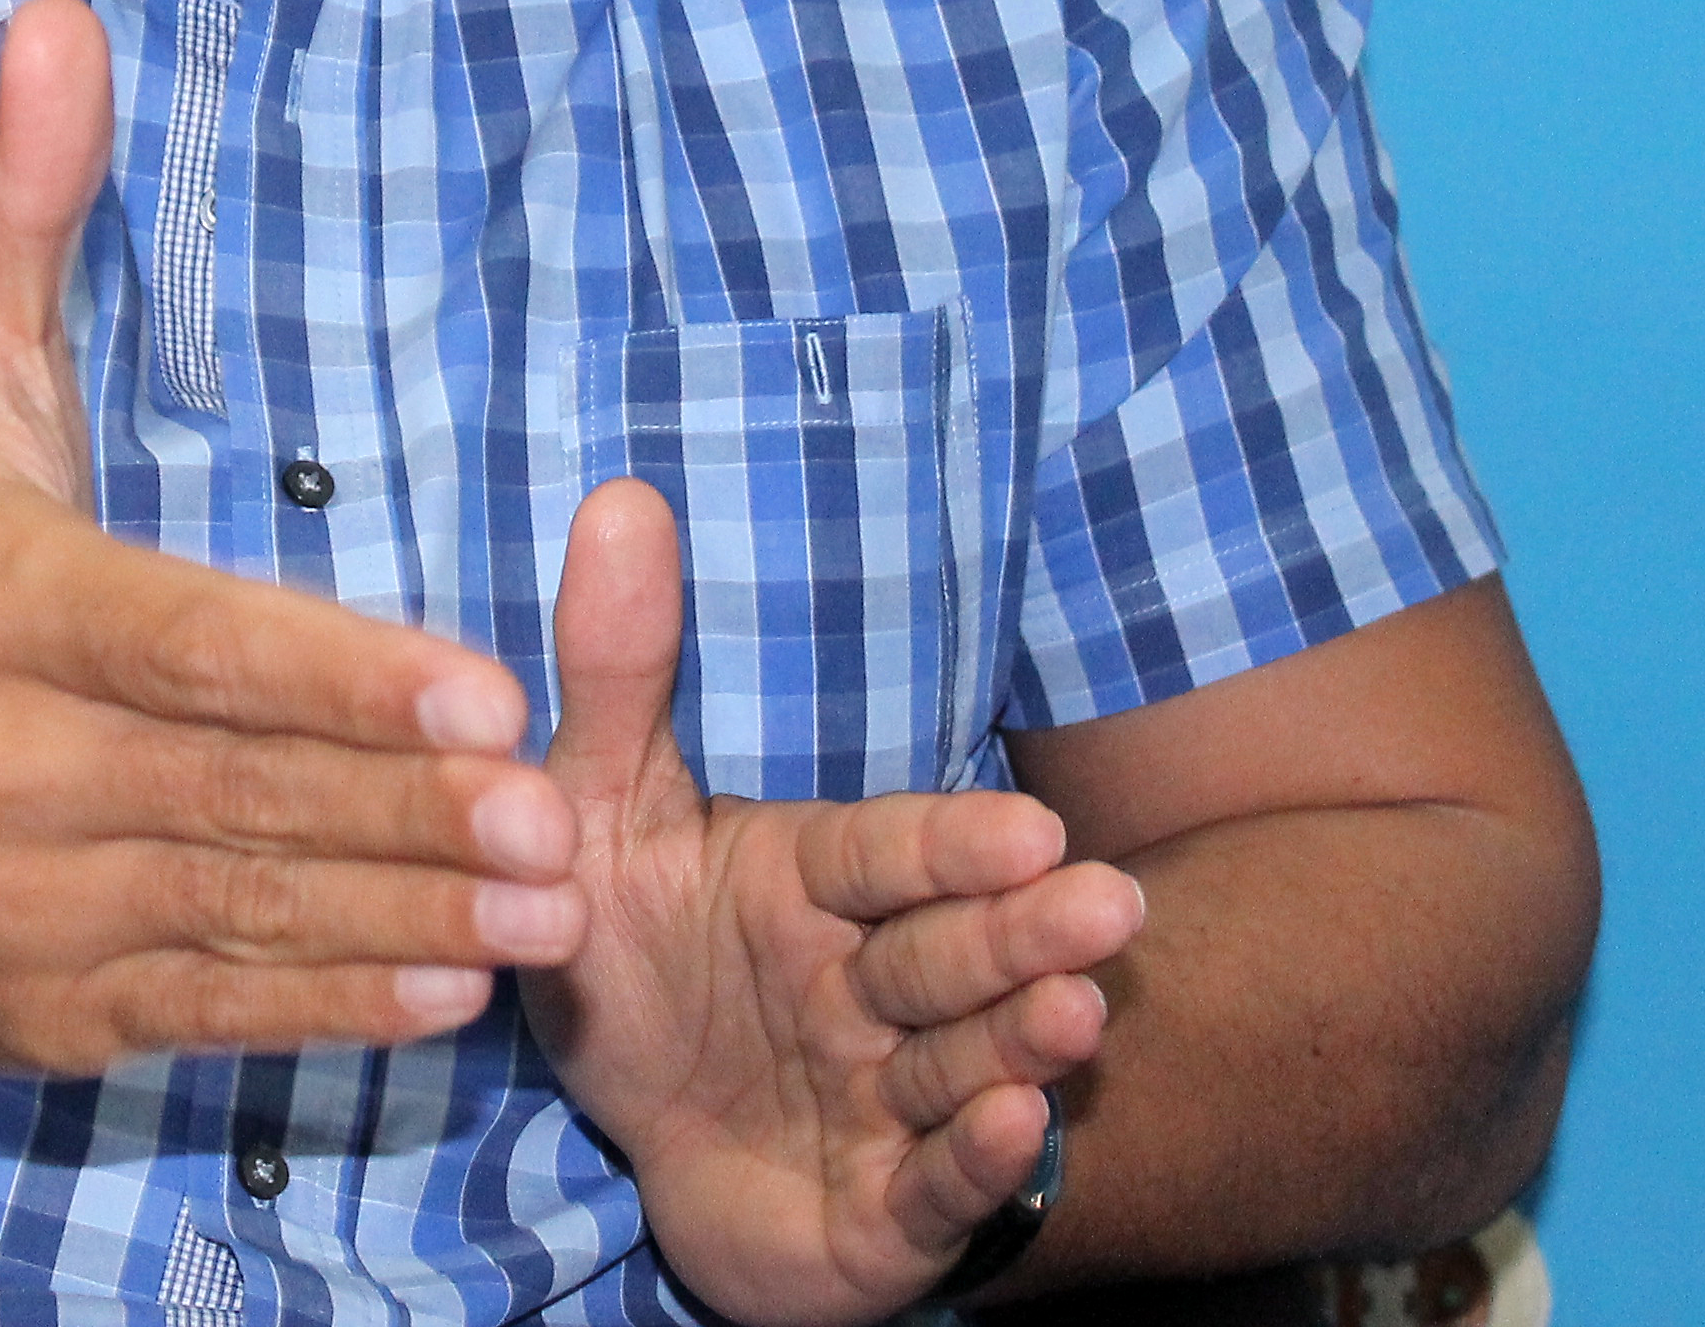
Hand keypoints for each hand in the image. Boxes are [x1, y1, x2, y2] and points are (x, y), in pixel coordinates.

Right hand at [0, 0, 587, 1071]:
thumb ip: (24, 200)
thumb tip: (60, 13)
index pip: (188, 647)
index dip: (339, 679)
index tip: (486, 693)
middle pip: (236, 794)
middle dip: (411, 814)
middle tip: (566, 820)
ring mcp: (10, 906)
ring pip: (238, 914)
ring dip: (407, 918)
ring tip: (554, 908)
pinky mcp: (34, 1010)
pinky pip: (203, 1009)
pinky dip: (327, 1009)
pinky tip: (450, 991)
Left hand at [524, 482, 1145, 1326]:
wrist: (642, 1152)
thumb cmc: (639, 969)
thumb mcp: (601, 818)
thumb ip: (617, 673)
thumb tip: (618, 493)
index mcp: (811, 887)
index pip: (885, 857)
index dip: (949, 848)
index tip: (1027, 828)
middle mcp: (866, 986)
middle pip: (944, 953)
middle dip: (1020, 931)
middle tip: (1103, 906)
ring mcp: (884, 1100)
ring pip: (959, 1060)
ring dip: (1019, 1038)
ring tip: (1075, 1011)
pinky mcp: (882, 1211)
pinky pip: (930, 1183)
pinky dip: (974, 1159)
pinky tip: (1019, 1125)